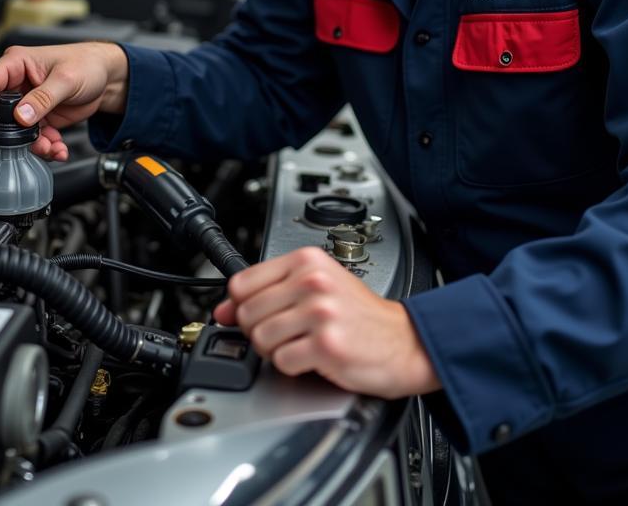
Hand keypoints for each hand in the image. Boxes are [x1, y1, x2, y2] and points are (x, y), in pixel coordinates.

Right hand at [0, 41, 128, 159]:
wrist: (107, 78)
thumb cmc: (87, 64)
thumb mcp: (67, 78)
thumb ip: (43, 98)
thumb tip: (20, 116)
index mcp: (16, 64)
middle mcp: (15, 83)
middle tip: (2, 145)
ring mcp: (24, 103)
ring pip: (7, 129)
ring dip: (24, 144)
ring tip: (48, 147)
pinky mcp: (36, 118)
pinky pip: (28, 138)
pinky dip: (42, 146)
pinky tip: (57, 149)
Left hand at [213, 246, 440, 398]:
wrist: (405, 341)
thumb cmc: (360, 315)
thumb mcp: (317, 288)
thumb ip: (268, 292)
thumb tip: (223, 309)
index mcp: (307, 261)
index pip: (242, 282)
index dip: (241, 305)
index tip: (254, 313)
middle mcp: (313, 282)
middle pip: (246, 314)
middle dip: (259, 331)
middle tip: (286, 332)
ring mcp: (320, 313)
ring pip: (260, 339)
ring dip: (276, 350)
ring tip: (301, 344)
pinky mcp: (326, 345)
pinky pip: (281, 361)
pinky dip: (292, 367)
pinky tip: (312, 358)